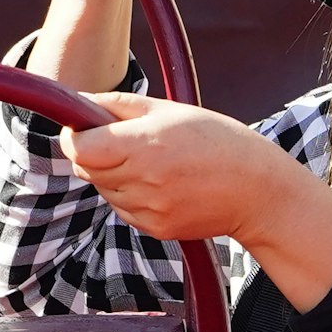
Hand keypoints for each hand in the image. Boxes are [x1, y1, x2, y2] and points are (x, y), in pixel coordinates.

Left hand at [66, 96, 331, 310]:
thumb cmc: (217, 140)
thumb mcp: (169, 110)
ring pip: (104, 190)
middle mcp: (141, 182)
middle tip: (124, 140)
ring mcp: (147, 210)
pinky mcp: (154, 228)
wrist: (256, 190)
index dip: (74, 135)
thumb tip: (79, 102)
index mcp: (143, 146)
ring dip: (114, 175)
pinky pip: (123, 209)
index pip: (79, 148)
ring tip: (152, 161)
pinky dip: (131, 195)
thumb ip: (118, 106)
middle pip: (86, 168)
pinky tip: (162, 183)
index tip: (85, 127)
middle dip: (93, 152)